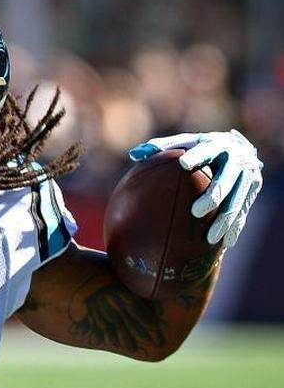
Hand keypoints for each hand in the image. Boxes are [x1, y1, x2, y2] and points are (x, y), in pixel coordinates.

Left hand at [129, 129, 262, 247]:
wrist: (240, 149)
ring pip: (237, 201)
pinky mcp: (253, 191)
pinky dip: (235, 227)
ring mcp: (249, 177)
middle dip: (213, 196)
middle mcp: (238, 159)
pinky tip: (225, 244)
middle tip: (195, 212)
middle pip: (225, 181)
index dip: (197, 156)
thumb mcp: (184, 143)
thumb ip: (161, 147)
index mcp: (218, 144)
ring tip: (209, 238)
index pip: (207, 149)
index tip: (184, 164)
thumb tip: (134, 155)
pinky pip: (244, 212)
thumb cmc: (200, 148)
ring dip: (225, 220)